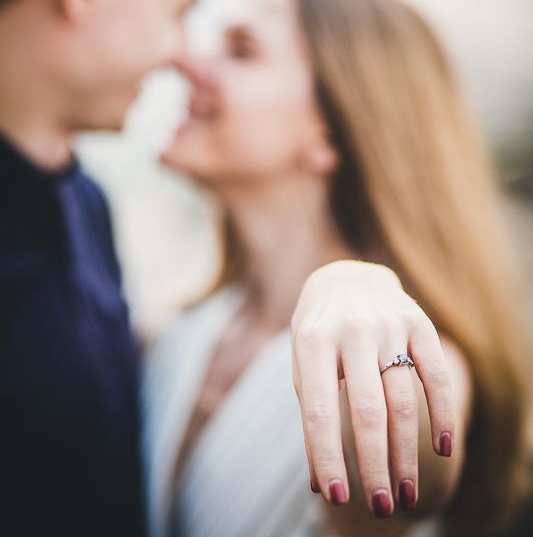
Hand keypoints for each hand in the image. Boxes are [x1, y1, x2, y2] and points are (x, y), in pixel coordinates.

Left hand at [291, 260, 452, 517]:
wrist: (346, 277)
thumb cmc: (319, 334)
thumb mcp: (303, 365)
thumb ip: (312, 416)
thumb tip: (318, 483)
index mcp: (314, 340)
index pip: (319, 410)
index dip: (327, 456)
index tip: (337, 497)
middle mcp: (351, 330)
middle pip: (367, 411)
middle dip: (374, 465)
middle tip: (381, 508)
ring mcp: (388, 324)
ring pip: (402, 400)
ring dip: (407, 454)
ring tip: (405, 494)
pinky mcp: (419, 322)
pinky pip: (437, 374)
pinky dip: (443, 414)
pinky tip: (442, 449)